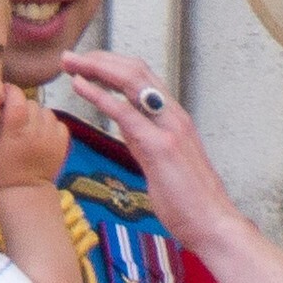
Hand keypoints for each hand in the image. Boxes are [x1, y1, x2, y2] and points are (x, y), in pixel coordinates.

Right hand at [0, 85, 69, 188]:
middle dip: (24, 107)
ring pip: (46, 111)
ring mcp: (51, 136)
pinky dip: (51, 125)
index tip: (7, 95)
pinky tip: (43, 134)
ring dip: (38, 116)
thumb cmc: (2, 168)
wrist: (26, 190)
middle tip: (18, 118)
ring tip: (31, 127)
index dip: (11, 92)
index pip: (17, 98)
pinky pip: (58, 122)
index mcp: (15, 131)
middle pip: (32, 103)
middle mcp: (35, 131)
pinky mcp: (63, 142)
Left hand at [61, 52, 248, 255]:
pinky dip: (99, 95)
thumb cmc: (190, 200)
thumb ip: (144, 139)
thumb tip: (125, 124)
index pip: (142, 77)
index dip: (111, 65)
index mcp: (174, 117)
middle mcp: (173, 115)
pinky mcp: (160, 146)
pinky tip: (80, 87)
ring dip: (96, 68)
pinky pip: (125, 112)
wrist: (213, 224)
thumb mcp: (162, 161)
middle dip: (99, 59)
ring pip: (131, 81)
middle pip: (135, 70)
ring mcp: (169, 128)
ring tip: (70, 63)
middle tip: (70, 58)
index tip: (85, 64)